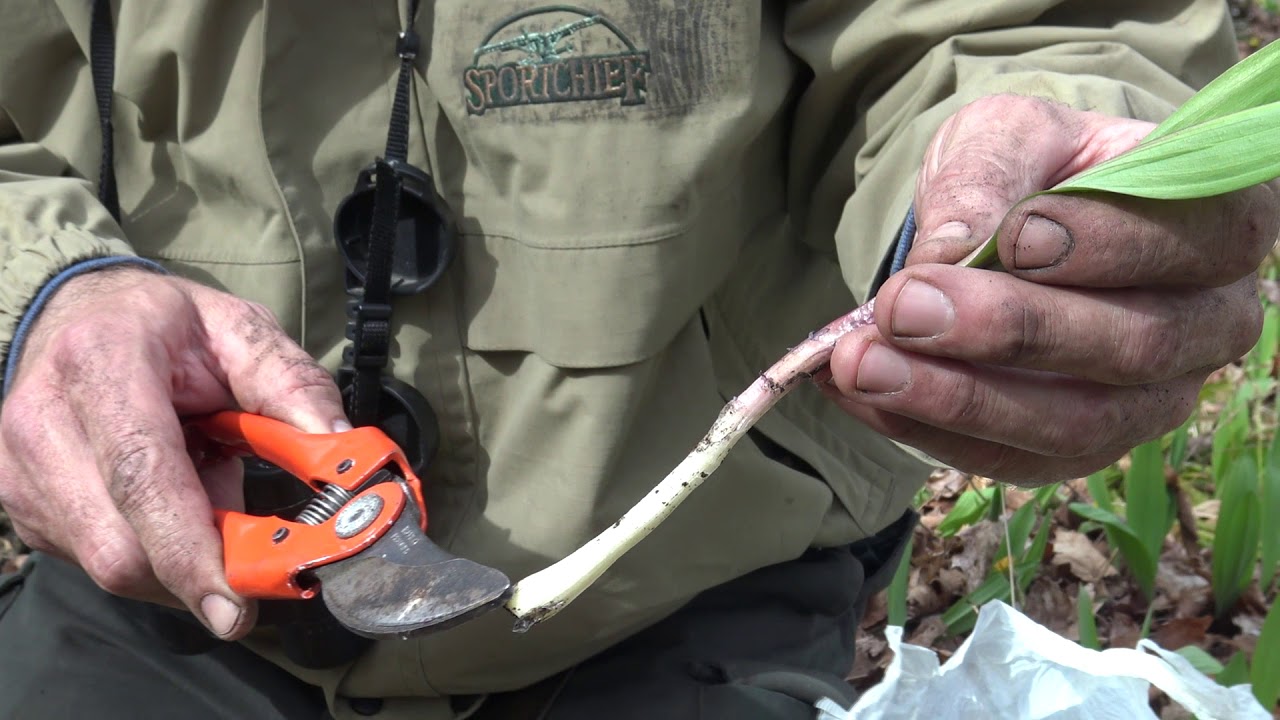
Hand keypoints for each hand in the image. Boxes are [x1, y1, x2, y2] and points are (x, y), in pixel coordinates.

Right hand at [0, 267, 347, 638]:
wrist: (78, 312)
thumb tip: (343, 453)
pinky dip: (156, 549)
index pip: (142, 477)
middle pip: (121, 546)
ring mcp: (21, 473)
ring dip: (182, 553)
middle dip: (204, 567)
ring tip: (204, 481)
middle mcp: (45, 422)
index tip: (235, 603)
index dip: (190, 550)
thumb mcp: (241, 330)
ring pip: (113, 565)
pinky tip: (170, 496)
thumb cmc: (166, 325)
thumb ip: (294, 388)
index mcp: (101, 362)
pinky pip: (100, 563)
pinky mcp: (23, 510)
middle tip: (264, 547)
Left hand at [827, 95, 1276, 484]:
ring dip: (959, 399)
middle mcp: (1208, 323)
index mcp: (1219, 222)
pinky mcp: (1078, 447)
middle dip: (1009, 331)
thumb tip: (947, 254)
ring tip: (861, 363)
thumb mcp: (1008, 136)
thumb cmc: (1032, 169)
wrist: (1007, 224)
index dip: (1108, 245)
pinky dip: (926, 429)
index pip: (1198, 239)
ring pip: (1076, 424)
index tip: (1013, 236)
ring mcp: (1150, 399)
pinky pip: (1014, 460)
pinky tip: (856, 391)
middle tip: (902, 305)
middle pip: (1135, 345)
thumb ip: (988, 177)